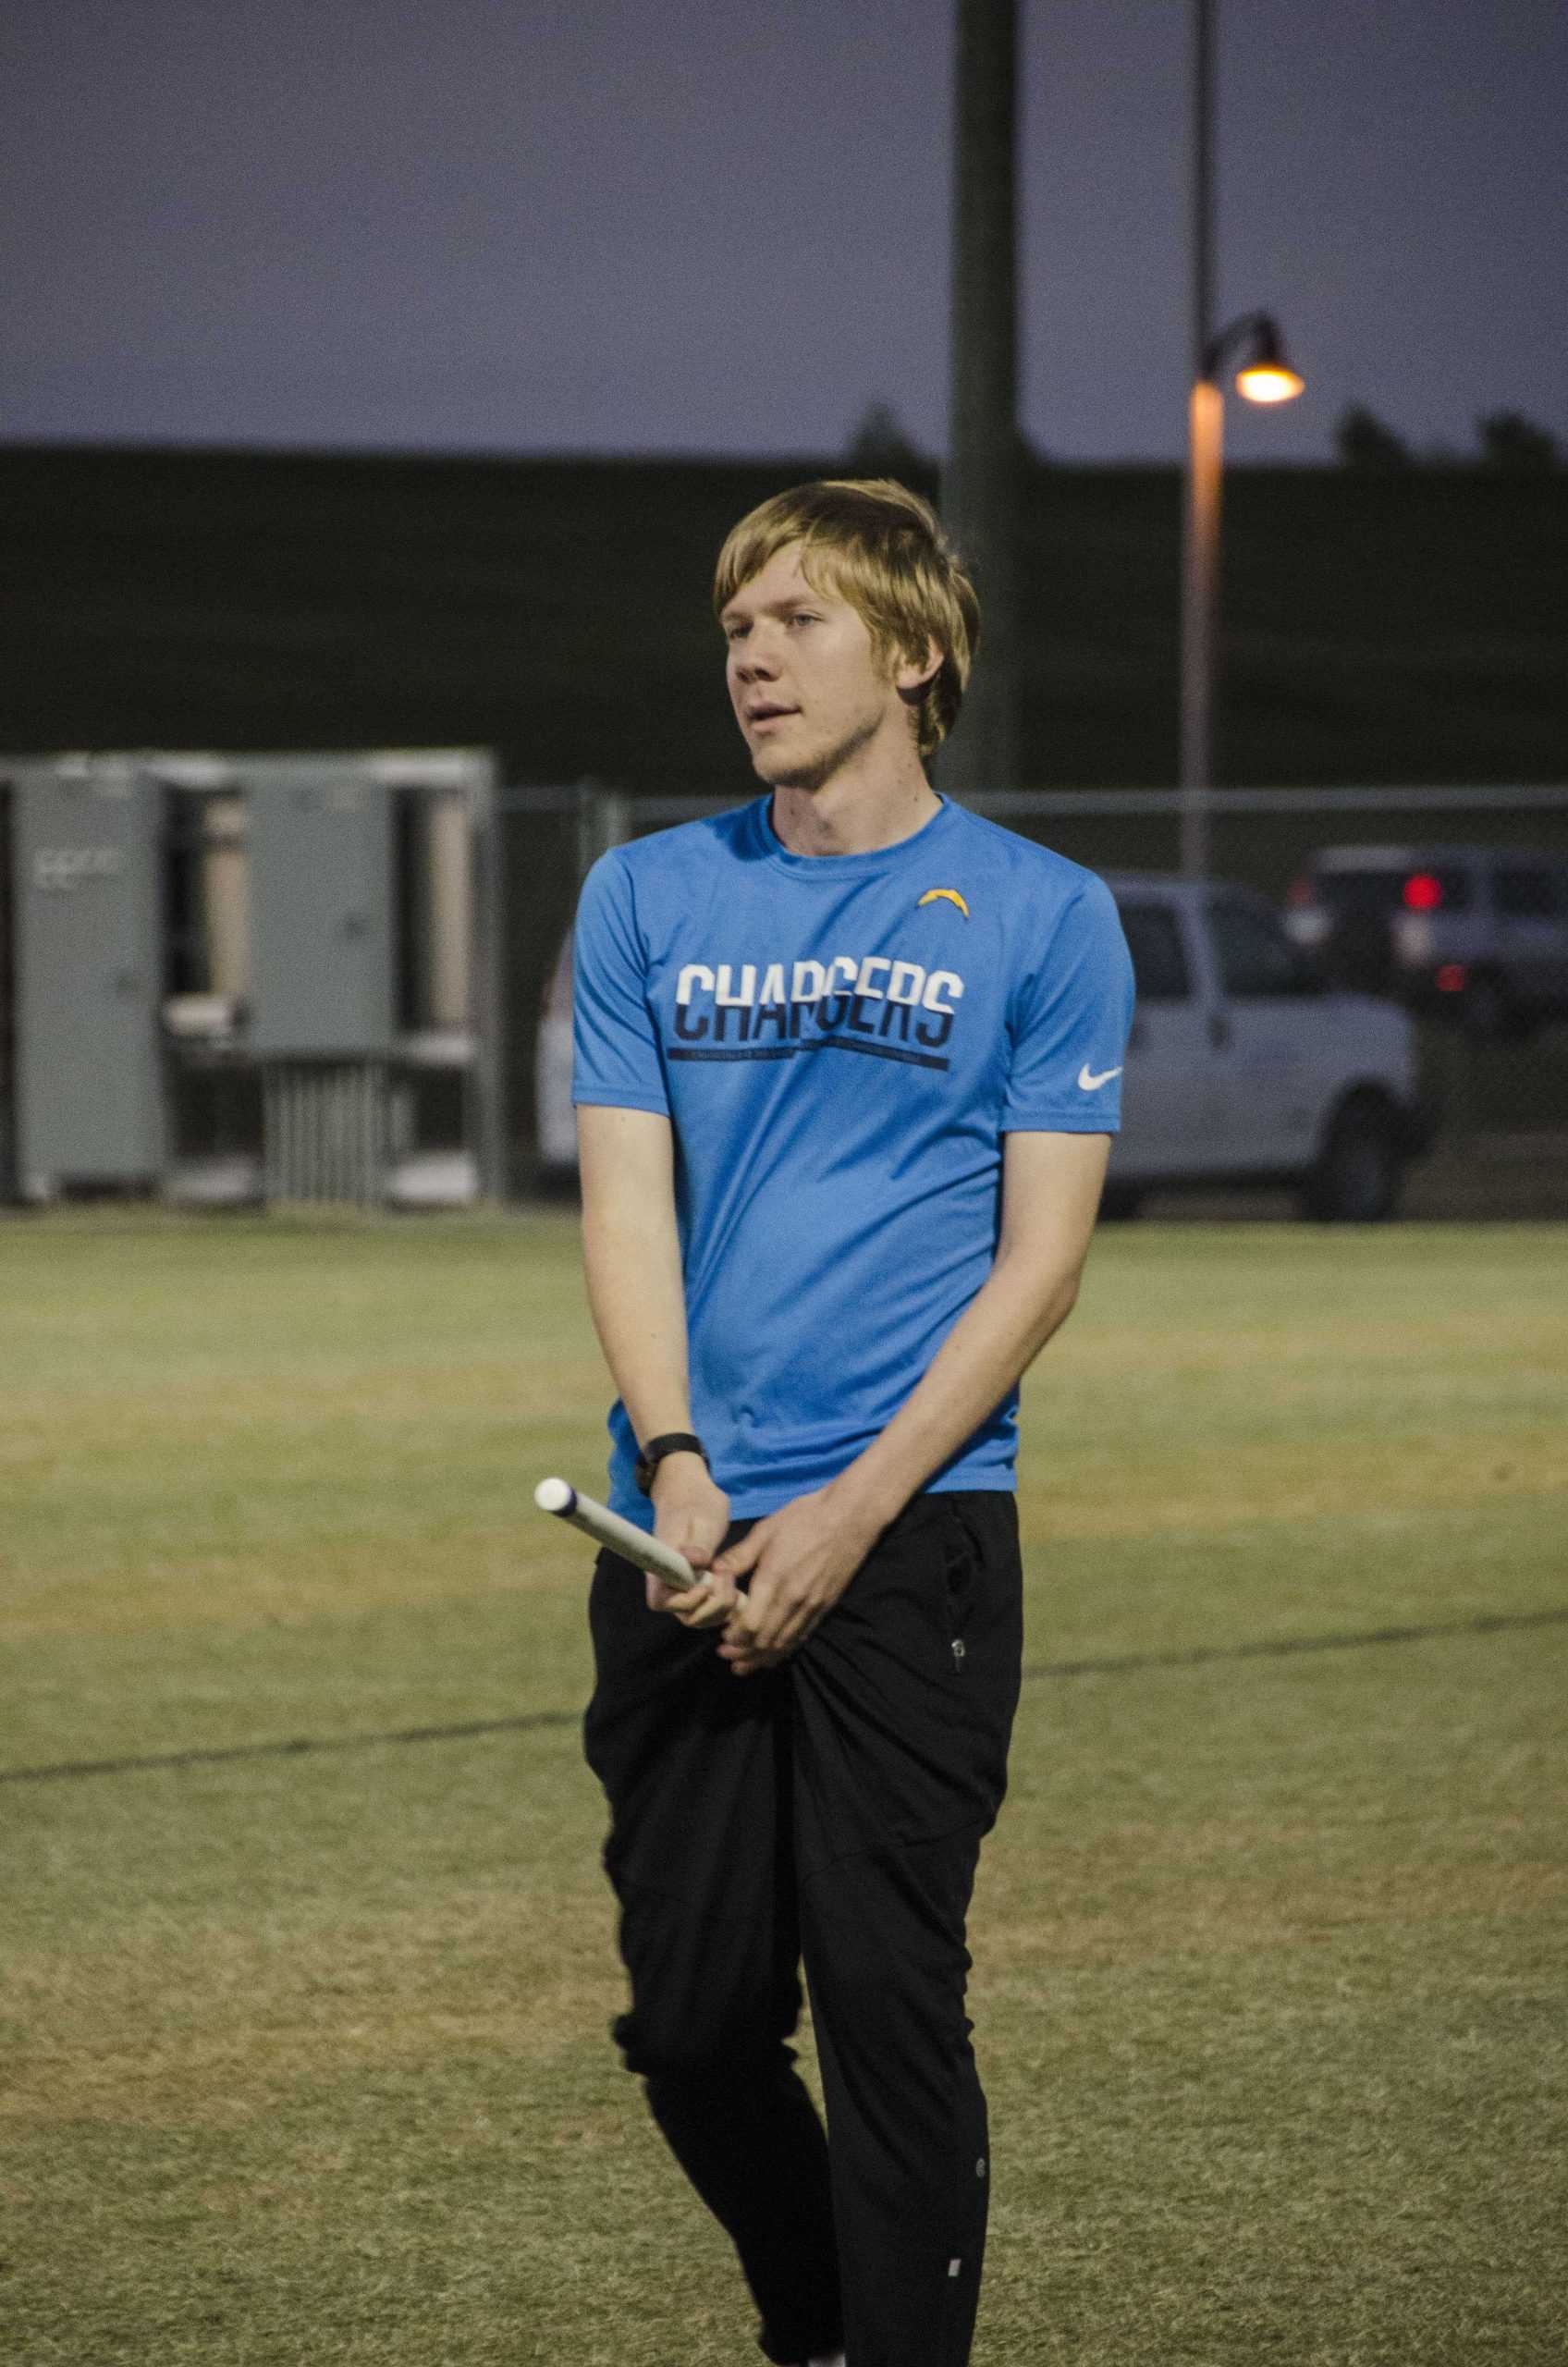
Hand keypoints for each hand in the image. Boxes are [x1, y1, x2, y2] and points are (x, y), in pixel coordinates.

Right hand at [646, 1454, 734, 1629]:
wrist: (692, 1492)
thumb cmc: (694, 1501)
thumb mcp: (702, 1517)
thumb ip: (699, 1543)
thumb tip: (695, 1560)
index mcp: (662, 1565)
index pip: (661, 1602)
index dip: (684, 1603)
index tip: (705, 1585)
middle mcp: (670, 1581)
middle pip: (686, 1616)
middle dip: (712, 1608)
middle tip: (727, 1579)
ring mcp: (685, 1586)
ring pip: (700, 1616)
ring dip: (721, 1608)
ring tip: (732, 1581)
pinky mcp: (700, 1585)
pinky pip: (711, 1608)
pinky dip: (726, 1605)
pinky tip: (737, 1588)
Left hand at [710, 1485, 881, 1674]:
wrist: (850, 1517)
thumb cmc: (804, 1518)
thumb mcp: (765, 1531)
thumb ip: (738, 1556)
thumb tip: (713, 1572)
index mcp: (774, 1578)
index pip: (750, 1623)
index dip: (734, 1636)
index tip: (722, 1637)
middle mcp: (794, 1598)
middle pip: (766, 1639)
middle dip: (744, 1651)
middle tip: (726, 1654)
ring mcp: (813, 1605)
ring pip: (785, 1643)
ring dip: (763, 1657)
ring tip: (745, 1665)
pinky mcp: (826, 1606)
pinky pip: (803, 1636)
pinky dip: (785, 1649)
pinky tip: (774, 1653)